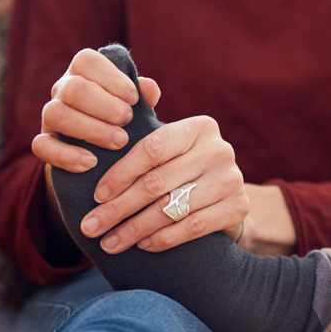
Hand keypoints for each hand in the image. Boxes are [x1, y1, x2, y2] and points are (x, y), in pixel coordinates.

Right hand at [31, 48, 160, 172]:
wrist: (103, 155)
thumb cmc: (121, 120)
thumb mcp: (135, 106)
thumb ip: (144, 94)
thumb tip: (148, 88)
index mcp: (82, 73)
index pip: (86, 61)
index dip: (112, 77)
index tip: (134, 98)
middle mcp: (62, 90)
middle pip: (73, 88)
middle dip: (105, 106)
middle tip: (128, 120)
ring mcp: (49, 116)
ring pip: (55, 114)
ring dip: (91, 129)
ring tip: (119, 142)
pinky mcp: (43, 143)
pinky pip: (41, 145)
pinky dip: (66, 155)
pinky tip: (91, 162)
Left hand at [80, 115, 249, 252]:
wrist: (224, 198)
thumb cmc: (183, 168)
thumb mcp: (169, 145)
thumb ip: (148, 123)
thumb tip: (141, 85)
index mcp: (199, 127)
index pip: (151, 149)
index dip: (120, 174)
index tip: (96, 197)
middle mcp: (219, 149)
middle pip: (157, 183)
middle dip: (119, 208)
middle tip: (91, 227)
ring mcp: (232, 179)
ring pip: (171, 208)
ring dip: (135, 229)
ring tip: (110, 242)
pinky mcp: (238, 207)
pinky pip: (193, 227)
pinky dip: (164, 239)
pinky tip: (143, 246)